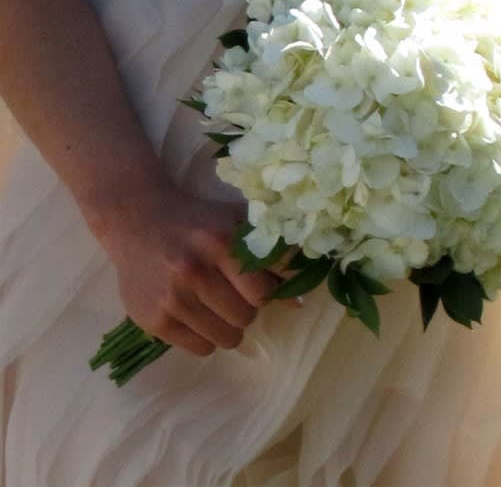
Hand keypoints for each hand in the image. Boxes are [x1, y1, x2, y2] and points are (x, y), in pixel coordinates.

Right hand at [85, 183, 287, 356]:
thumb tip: (297, 302)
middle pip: (248, 315)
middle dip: (248, 307)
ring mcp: (172, 298)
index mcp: (220, 242)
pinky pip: (202, 349)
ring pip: (228, 337)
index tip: (259, 282)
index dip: (269, 290)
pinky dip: (206, 337)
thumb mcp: (235, 223)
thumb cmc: (196, 221)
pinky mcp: (153, 320)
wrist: (135, 219)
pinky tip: (196, 314)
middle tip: (233, 292)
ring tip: (216, 305)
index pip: (265, 289)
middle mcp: (194, 270)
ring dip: (230, 326)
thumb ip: (271, 255)